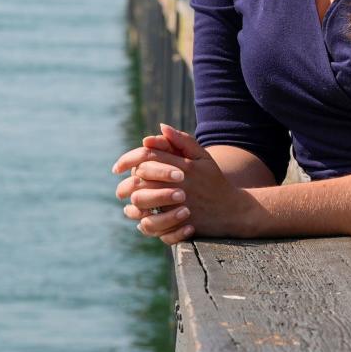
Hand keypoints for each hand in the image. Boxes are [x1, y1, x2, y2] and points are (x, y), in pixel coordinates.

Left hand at [112, 124, 255, 242]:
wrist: (233, 210)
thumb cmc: (214, 181)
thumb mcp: (203, 157)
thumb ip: (183, 141)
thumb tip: (161, 127)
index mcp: (183, 166)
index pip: (148, 157)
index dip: (128, 160)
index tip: (117, 167)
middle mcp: (180, 185)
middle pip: (142, 179)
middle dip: (126, 183)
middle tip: (119, 189)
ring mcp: (180, 205)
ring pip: (144, 203)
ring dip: (132, 203)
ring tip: (127, 205)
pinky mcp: (181, 224)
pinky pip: (154, 224)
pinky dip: (143, 222)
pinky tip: (139, 219)